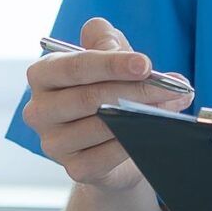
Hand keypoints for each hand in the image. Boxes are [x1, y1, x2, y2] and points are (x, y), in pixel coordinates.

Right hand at [20, 17, 195, 190]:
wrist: (111, 141)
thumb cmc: (107, 89)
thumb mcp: (108, 56)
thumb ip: (109, 42)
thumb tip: (126, 54)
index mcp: (43, 75)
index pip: (75, 67)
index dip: (111, 64)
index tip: (145, 64)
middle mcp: (39, 110)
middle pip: (89, 98)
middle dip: (135, 90)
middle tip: (170, 86)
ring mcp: (53, 143)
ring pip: (101, 127)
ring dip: (141, 115)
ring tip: (172, 104)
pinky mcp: (74, 168)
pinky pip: (107, 155)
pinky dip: (134, 141)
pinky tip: (154, 130)